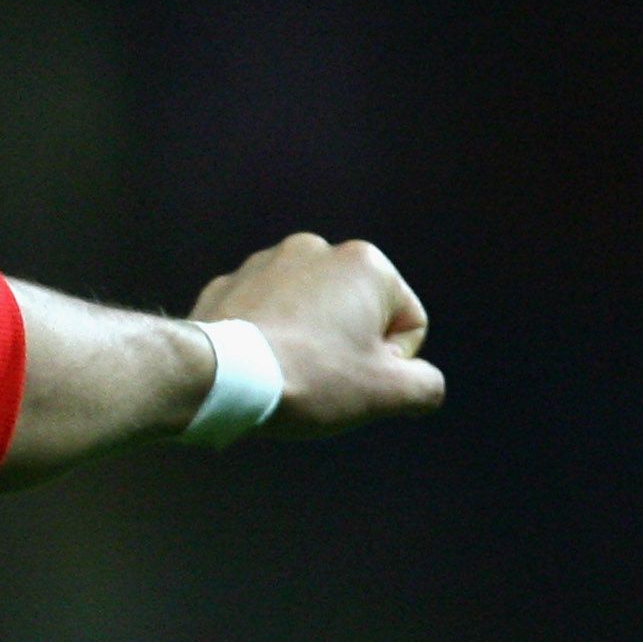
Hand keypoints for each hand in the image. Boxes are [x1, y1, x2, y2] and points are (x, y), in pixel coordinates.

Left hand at [193, 233, 445, 433]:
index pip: (407, 322)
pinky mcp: (229, 284)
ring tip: (286, 372)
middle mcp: (316, 248)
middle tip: (321, 380)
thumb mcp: (387, 393)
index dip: (391, 363)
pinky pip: (267, 318)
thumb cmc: (309, 378)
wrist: (217, 376)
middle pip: (357, 315)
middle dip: (347, 349)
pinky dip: (268, 339)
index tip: (355, 377)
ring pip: (310, 315)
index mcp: (365, 262)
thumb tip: (422, 382)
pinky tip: (256, 365)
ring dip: (308, 343)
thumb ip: (425, 385)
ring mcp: (265, 262)